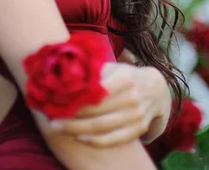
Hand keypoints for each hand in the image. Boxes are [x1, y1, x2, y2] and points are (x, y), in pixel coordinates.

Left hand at [48, 62, 169, 147]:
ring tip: (59, 128)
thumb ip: (96, 70)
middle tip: (52, 119)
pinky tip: (81, 138)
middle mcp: (132, 97)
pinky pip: (115, 139)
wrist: (157, 88)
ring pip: (103, 128)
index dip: (75, 100)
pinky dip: (97, 141)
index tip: (55, 102)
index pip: (95, 93)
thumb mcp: (114, 67)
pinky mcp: (139, 128)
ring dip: (78, 130)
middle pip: (96, 113)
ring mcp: (137, 115)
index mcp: (124, 78)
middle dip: (71, 118)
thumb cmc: (126, 74)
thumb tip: (68, 72)